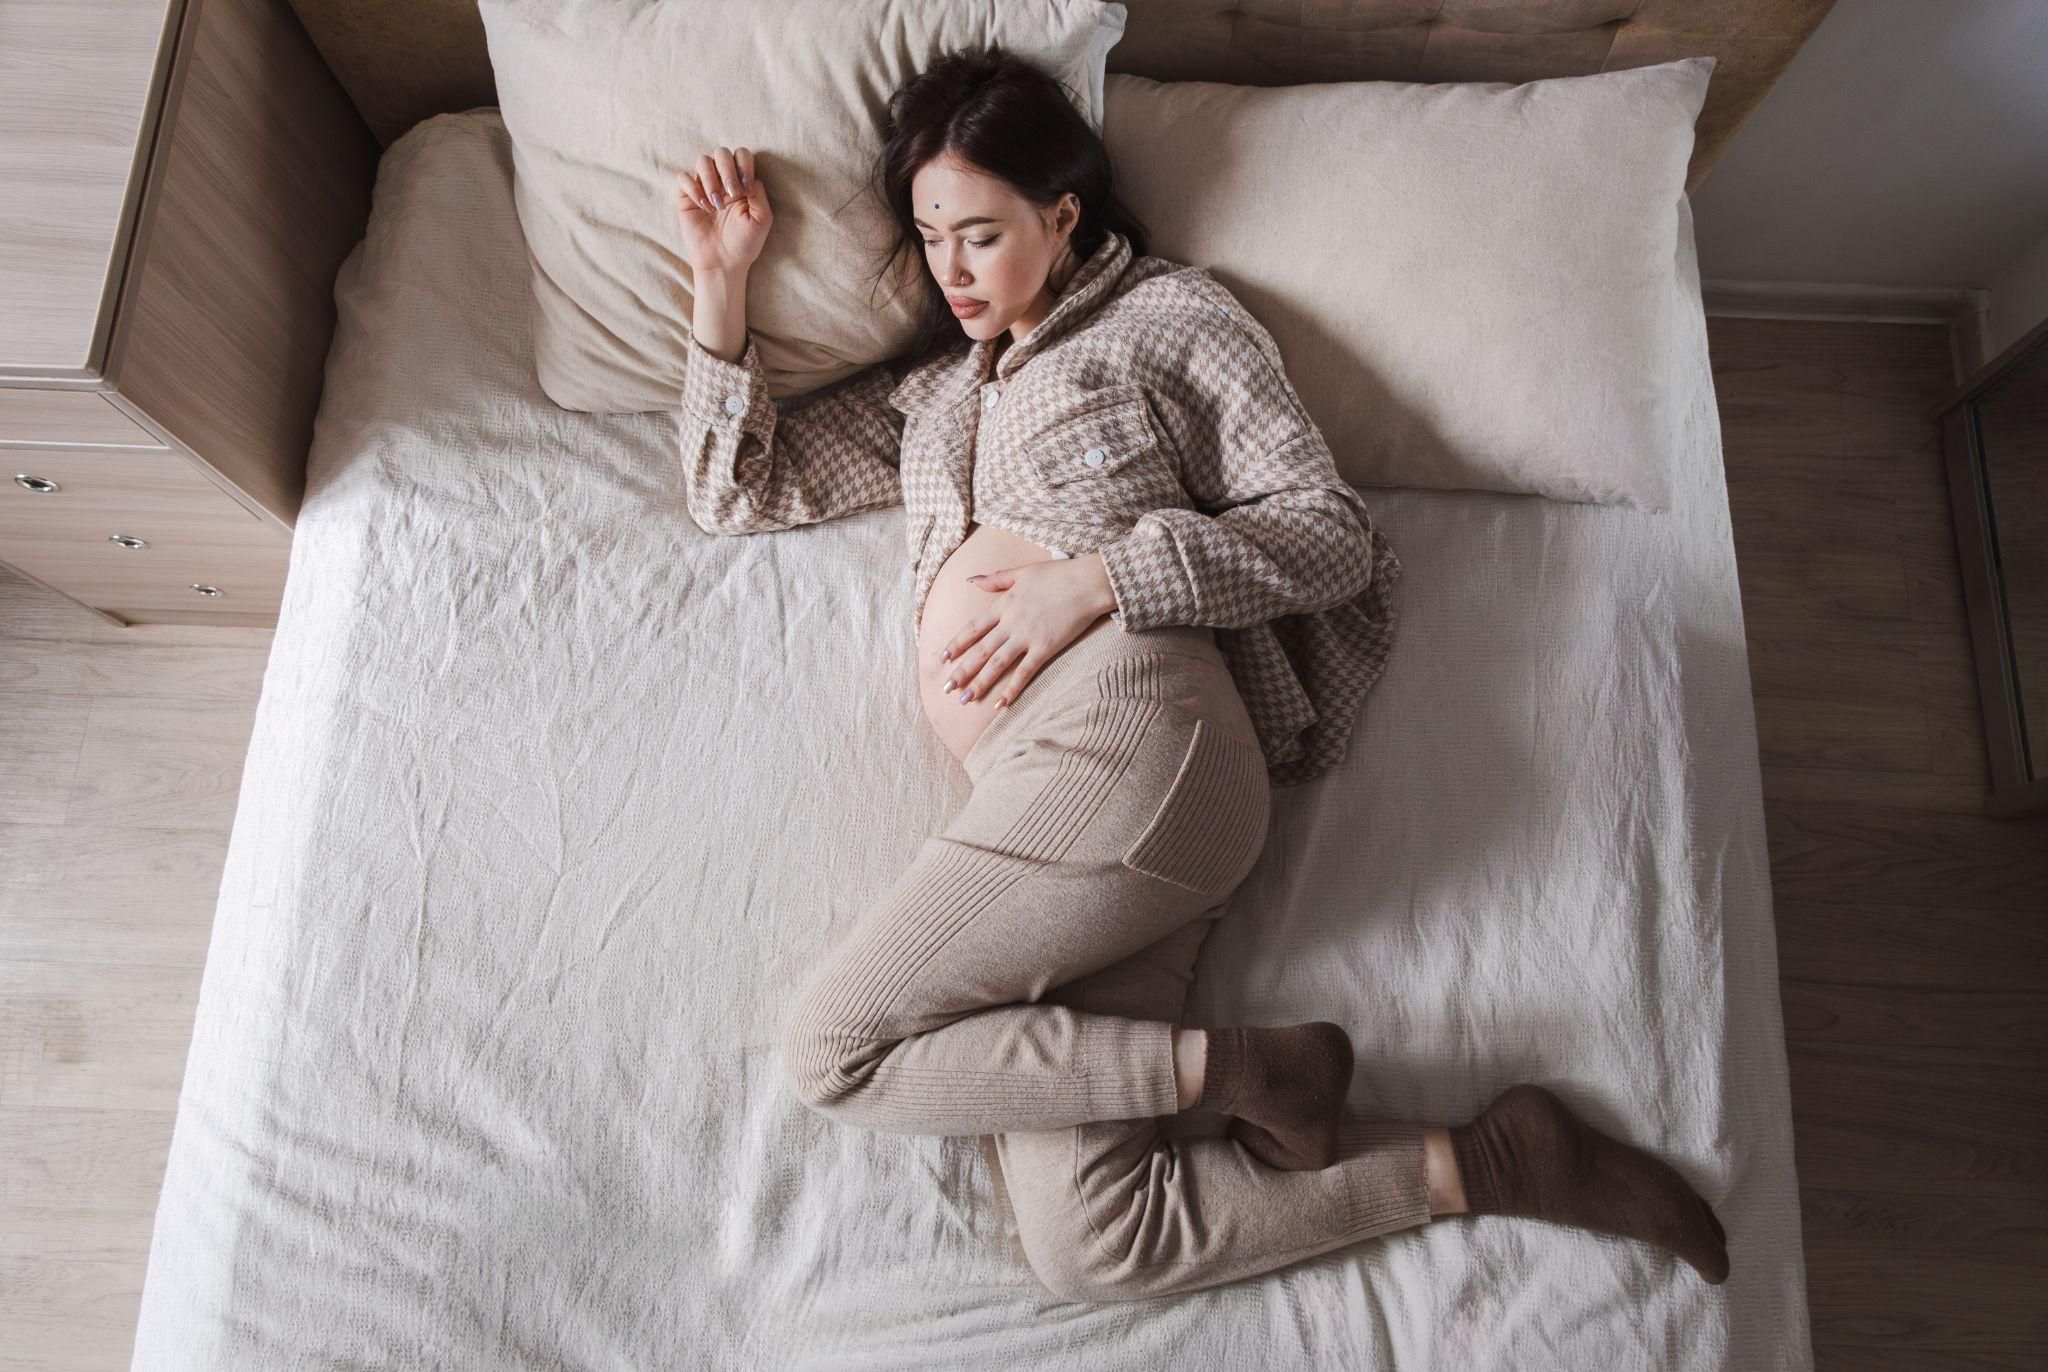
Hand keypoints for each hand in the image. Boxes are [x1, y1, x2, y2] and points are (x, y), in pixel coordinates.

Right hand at [676, 146, 771, 273]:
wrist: (724, 263)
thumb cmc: (745, 244)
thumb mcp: (762, 219)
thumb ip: (759, 193)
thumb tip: (749, 176)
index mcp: (742, 182)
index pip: (742, 155)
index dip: (744, 165)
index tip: (745, 190)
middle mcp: (722, 181)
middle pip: (722, 152)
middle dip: (728, 169)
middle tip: (732, 193)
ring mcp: (703, 187)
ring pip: (702, 161)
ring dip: (711, 179)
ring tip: (717, 205)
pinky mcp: (686, 198)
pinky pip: (683, 178)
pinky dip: (693, 188)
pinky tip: (704, 207)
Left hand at [933, 554, 1116, 707]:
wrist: (1088, 582)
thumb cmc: (1058, 574)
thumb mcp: (1022, 571)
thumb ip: (995, 578)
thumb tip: (970, 580)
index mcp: (1003, 604)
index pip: (973, 628)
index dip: (956, 644)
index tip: (942, 659)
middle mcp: (1011, 622)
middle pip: (980, 650)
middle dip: (961, 671)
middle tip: (945, 689)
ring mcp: (1027, 636)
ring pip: (997, 664)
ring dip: (979, 683)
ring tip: (964, 700)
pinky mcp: (1045, 648)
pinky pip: (1025, 672)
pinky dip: (1012, 689)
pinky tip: (1000, 705)